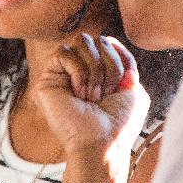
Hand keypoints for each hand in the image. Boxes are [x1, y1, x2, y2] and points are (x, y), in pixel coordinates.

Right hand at [35, 35, 149, 157]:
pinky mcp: (48, 78)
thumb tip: (109, 41)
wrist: (102, 143)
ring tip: (92, 96)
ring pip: (81, 41)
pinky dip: (78, 71)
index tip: (124, 83)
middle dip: (109, 65)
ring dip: (94, 70)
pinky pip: (63, 52)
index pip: (108, 43)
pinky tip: (78, 93)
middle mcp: (81, 69)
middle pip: (96, 39)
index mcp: (99, 72)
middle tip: (105, 94)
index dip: (119, 58)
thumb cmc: (119, 123)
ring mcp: (64, 73)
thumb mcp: (134, 90)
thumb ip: (126, 63)